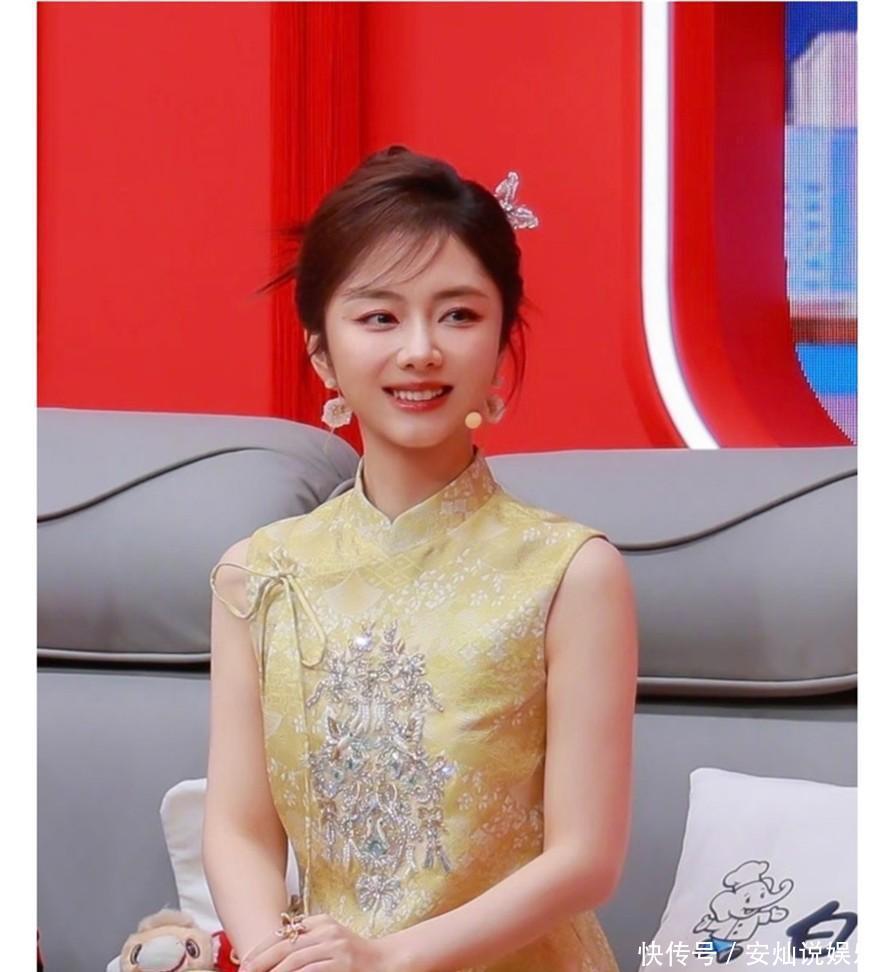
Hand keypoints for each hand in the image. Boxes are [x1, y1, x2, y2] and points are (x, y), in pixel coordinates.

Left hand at [239, 912, 404, 971]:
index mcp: (321, 921)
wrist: (386, 961)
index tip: (245, 962)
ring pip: (293, 961)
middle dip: (260, 962)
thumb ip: (308, 940)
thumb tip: (274, 953)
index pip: (284, 932)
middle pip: (284, 945)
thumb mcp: (331, 939)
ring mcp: (334, 947)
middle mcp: (326, 931)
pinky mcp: (340, 964)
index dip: (262, 948)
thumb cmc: (355, 955)